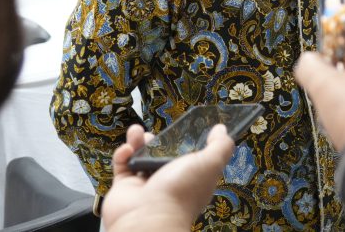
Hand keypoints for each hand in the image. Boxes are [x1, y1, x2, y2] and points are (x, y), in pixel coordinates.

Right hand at [102, 123, 233, 231]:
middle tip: (156, 132)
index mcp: (191, 177)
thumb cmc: (181, 192)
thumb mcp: (210, 164)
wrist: (147, 218)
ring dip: (138, 141)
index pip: (191, 156)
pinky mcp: (125, 186)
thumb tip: (221, 130)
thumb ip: (220, 146)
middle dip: (159, 140)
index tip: (183, 126)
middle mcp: (169, 181)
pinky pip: (123, 166)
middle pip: (163, 154)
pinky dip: (123, 154)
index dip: (187, 141)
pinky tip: (127, 149)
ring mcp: (146, 184)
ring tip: (136, 131)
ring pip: (141, 157)